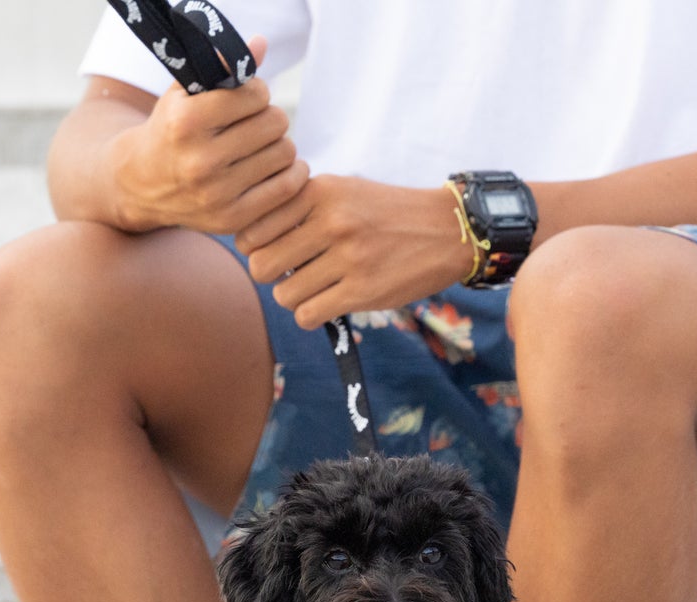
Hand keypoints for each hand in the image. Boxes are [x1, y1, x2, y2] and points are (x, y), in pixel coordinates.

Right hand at [108, 37, 309, 235]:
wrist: (141, 185)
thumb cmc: (170, 131)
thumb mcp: (184, 93)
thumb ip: (222, 67)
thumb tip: (260, 44)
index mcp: (186, 123)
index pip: (254, 95)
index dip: (256, 92)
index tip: (248, 99)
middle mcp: (200, 161)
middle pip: (274, 123)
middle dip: (269, 117)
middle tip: (257, 123)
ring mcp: (217, 195)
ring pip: (285, 153)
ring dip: (280, 144)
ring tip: (263, 145)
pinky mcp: (232, 219)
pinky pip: (287, 187)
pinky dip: (292, 172)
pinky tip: (280, 166)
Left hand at [235, 176, 477, 329]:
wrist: (446, 229)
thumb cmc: (386, 212)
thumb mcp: (343, 190)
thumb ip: (300, 205)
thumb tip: (249, 237)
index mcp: (320, 191)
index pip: (253, 227)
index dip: (254, 245)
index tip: (273, 248)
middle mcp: (332, 221)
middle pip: (260, 264)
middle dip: (269, 274)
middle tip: (288, 273)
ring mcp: (348, 257)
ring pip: (284, 294)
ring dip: (293, 298)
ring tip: (313, 289)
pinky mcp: (363, 291)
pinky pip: (308, 315)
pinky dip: (311, 315)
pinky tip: (326, 304)